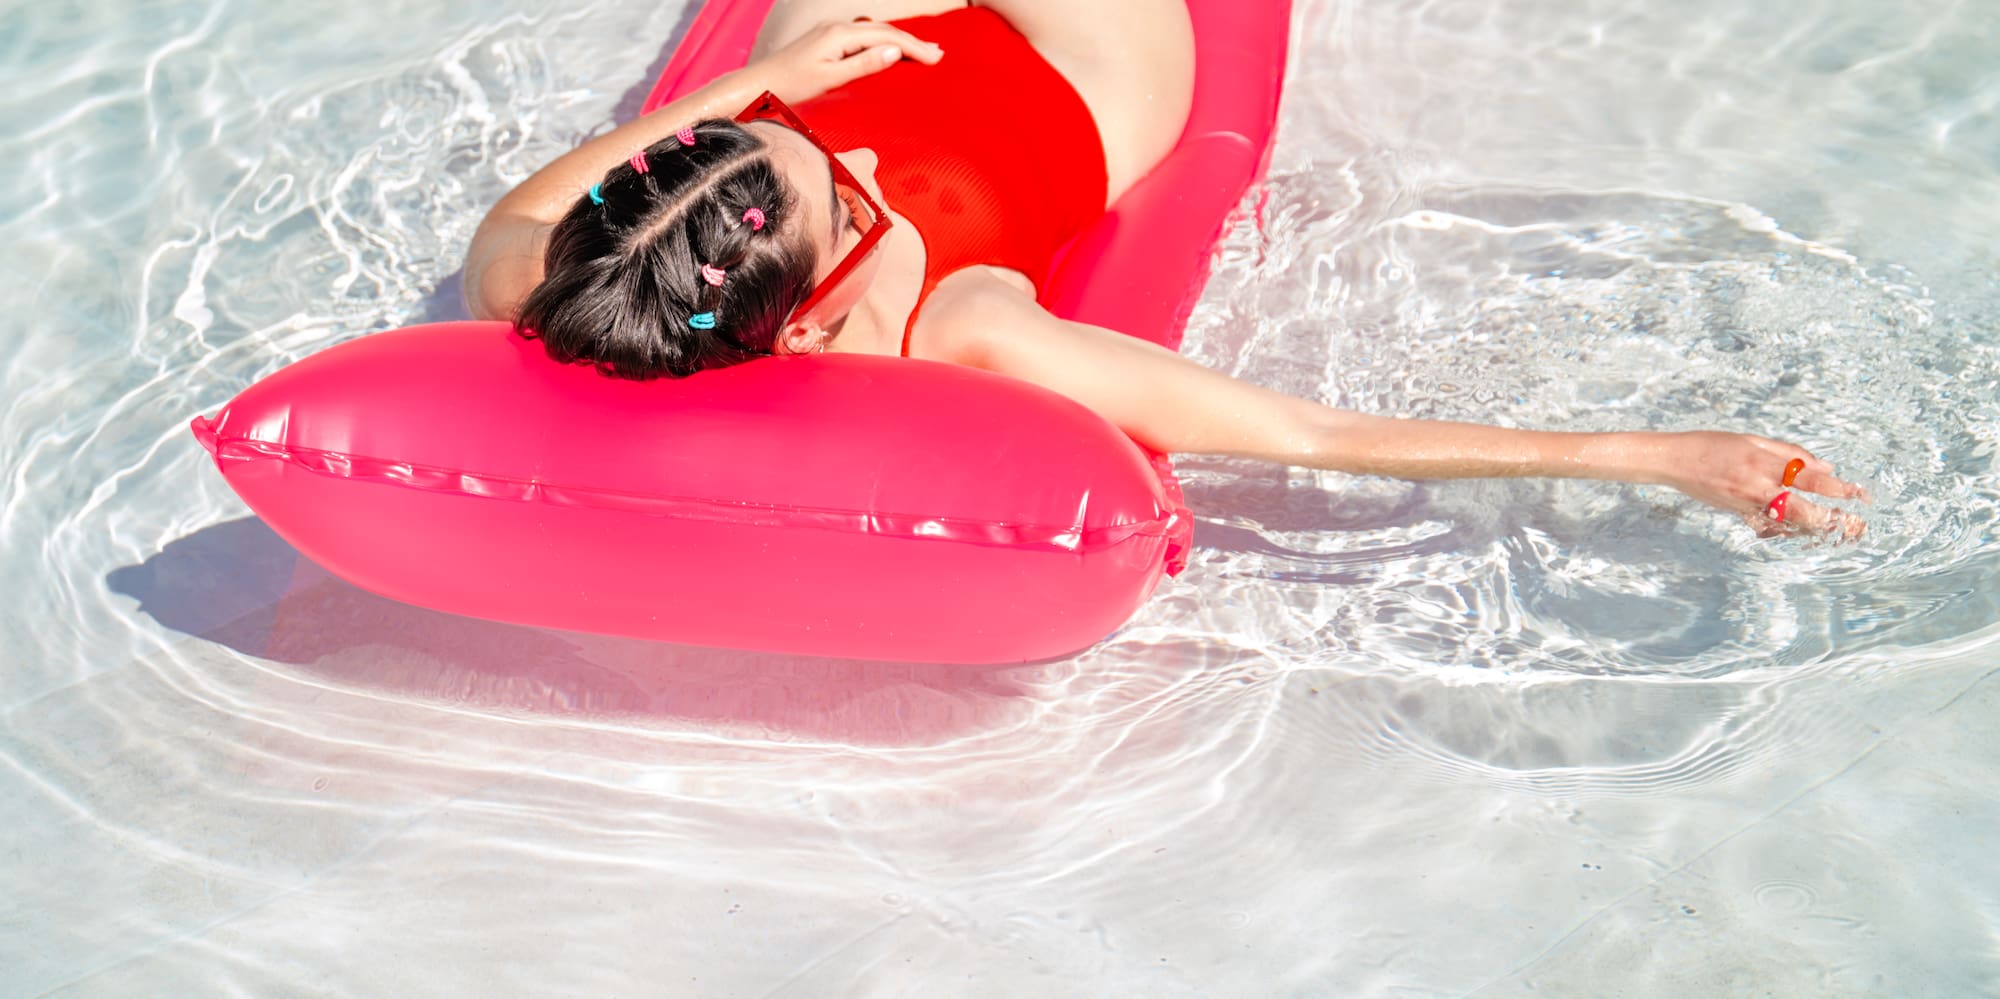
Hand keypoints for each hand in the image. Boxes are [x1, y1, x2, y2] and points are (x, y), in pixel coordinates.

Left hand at [746, 20, 943, 104]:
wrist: (758, 85)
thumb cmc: (791, 86)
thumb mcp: (831, 78)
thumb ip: (864, 64)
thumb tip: (895, 51)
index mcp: (840, 35)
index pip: (887, 37)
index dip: (914, 47)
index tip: (935, 58)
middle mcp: (836, 28)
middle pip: (883, 31)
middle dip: (912, 41)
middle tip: (938, 53)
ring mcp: (830, 33)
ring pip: (873, 32)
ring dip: (899, 40)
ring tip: (922, 50)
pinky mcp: (826, 41)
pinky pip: (862, 37)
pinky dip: (882, 42)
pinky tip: (889, 49)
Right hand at [1648, 431, 1868, 537]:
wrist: (1675, 462)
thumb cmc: (1713, 445)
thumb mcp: (1753, 440)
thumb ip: (1789, 453)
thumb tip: (1824, 466)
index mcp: (1762, 464)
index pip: (1808, 478)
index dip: (1837, 487)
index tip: (1858, 492)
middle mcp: (1756, 488)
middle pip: (1802, 510)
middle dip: (1830, 517)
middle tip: (1852, 522)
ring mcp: (1747, 505)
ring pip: (1788, 523)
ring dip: (1813, 526)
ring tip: (1834, 527)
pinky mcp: (1738, 514)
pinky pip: (1768, 526)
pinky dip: (1786, 529)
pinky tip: (1799, 528)